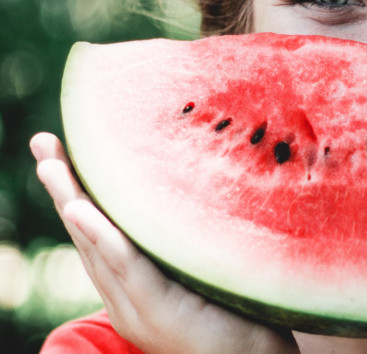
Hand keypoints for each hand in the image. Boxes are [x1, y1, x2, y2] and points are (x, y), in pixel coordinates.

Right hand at [30, 132, 298, 353]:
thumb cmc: (234, 312)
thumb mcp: (197, 267)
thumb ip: (181, 240)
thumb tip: (187, 186)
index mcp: (131, 285)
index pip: (97, 232)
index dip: (76, 192)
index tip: (60, 149)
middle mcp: (125, 295)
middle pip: (87, 234)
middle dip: (63, 187)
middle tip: (44, 141)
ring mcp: (137, 305)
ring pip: (97, 247)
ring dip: (72, 202)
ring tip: (50, 164)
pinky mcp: (159, 311)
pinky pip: (128, 268)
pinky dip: (103, 238)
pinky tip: (81, 210)